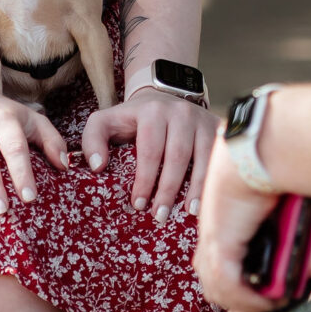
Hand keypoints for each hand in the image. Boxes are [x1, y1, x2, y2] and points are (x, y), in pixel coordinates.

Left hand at [82, 89, 216, 222]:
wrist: (165, 96)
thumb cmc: (133, 119)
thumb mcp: (106, 121)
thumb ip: (93, 140)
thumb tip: (97, 166)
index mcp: (151, 111)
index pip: (149, 149)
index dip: (144, 179)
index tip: (137, 204)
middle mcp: (180, 112)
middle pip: (176, 156)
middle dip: (168, 189)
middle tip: (159, 215)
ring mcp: (201, 119)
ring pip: (201, 157)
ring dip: (195, 188)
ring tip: (187, 212)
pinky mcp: (216, 128)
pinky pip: (217, 157)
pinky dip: (212, 180)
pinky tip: (206, 200)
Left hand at [193, 140, 279, 311]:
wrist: (257, 151)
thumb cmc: (268, 168)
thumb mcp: (269, 201)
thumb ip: (269, 224)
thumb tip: (285, 235)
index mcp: (218, 222)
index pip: (211, 264)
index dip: (227, 287)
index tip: (244, 304)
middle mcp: (211, 232)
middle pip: (211, 282)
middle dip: (235, 300)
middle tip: (262, 304)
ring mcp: (212, 239)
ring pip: (219, 288)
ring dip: (247, 303)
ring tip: (271, 303)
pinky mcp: (220, 243)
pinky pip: (229, 284)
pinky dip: (249, 298)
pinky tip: (268, 299)